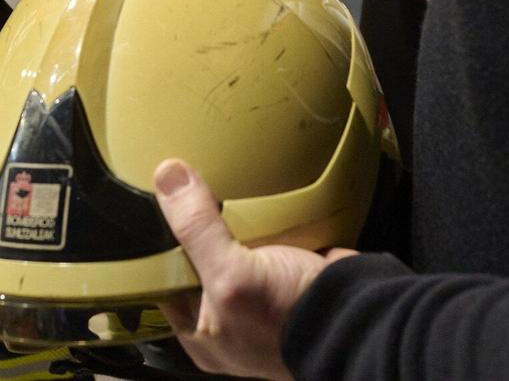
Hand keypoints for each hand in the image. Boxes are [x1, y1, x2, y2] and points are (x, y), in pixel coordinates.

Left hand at [153, 159, 352, 379]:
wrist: (359, 315)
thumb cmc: (291, 319)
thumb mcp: (233, 276)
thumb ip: (197, 230)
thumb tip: (167, 177)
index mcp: (204, 331)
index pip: (164, 282)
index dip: (156, 246)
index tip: (149, 203)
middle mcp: (227, 316)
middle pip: (197, 259)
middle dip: (193, 227)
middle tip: (182, 185)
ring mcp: (259, 293)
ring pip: (231, 245)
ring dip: (227, 218)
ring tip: (211, 181)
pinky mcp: (285, 270)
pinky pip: (262, 238)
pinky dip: (258, 219)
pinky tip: (251, 193)